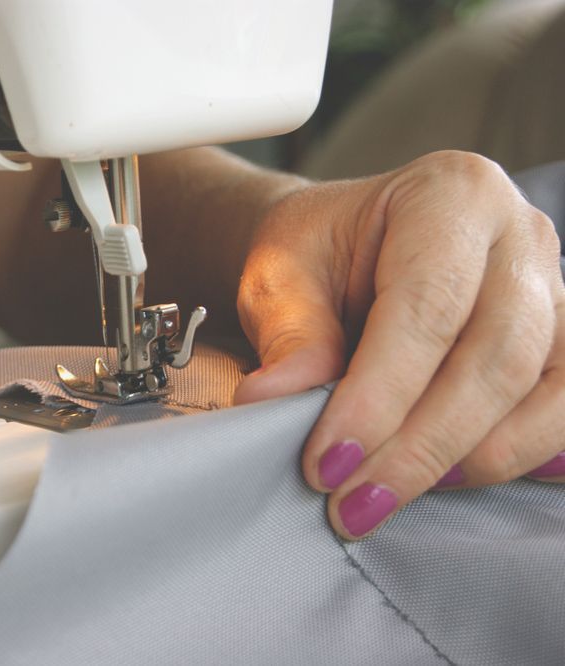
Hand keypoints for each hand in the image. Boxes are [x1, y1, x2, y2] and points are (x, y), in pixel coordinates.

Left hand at [232, 150, 564, 538]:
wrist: (341, 243)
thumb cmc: (315, 252)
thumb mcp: (281, 276)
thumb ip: (291, 335)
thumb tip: (273, 401)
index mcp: (448, 195)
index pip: (427, 308)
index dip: (380, 396)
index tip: (328, 463)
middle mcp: (518, 232)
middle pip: (497, 355)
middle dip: (423, 445)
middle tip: (354, 500)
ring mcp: (554, 284)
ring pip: (548, 388)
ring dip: (474, 459)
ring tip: (394, 493)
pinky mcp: (562, 334)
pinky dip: (528, 450)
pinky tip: (468, 479)